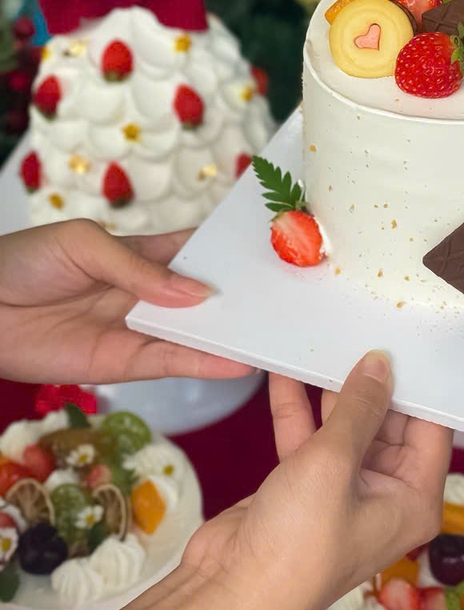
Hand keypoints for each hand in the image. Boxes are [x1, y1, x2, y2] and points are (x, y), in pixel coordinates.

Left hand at [0, 219, 252, 384]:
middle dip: (243, 298)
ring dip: (231, 335)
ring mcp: (139, 329)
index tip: (277, 253)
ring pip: (195, 333)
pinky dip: (204, 364)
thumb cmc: (26, 261)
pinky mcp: (124, 364)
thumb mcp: (85, 245)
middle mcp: (150, 293)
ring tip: (274, 337)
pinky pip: (171, 362)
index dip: (232, 254)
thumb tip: (198, 295)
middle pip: (206, 296)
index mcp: (144, 254)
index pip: (198, 252)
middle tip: (291, 301)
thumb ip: (140, 270)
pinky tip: (237, 364)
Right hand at [183, 352, 452, 609]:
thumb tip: (381, 363)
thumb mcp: (334, 463)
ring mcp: (343, 492)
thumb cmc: (297, 542)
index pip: (430, 429)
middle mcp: (386, 495)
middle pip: (389, 424)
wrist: (229, 594)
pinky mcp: (303, 488)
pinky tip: (284, 372)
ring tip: (326, 340)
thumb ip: (359, 407)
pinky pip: (310, 439)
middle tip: (363, 328)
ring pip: (346, 428)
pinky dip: (297, 409)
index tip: (409, 339)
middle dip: (372, 381)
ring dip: (331, 390)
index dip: (420, 385)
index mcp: (414, 499)